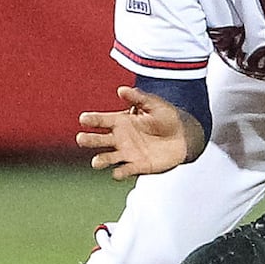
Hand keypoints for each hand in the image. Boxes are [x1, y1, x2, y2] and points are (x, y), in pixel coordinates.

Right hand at [77, 86, 191, 179]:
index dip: (92, 119)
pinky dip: (120, 173)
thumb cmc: (167, 117)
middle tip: (81, 139)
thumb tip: (121, 90)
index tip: (83, 119)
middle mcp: (120, 138)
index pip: (102, 120)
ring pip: (108, 158)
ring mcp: (127, 153)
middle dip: (89, 140)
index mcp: (121, 121)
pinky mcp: (138, 166)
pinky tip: (117, 173)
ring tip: (96, 162)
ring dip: (101, 160)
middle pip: (100, 140)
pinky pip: (126, 170)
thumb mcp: (154, 104)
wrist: (184, 136)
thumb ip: (138, 98)